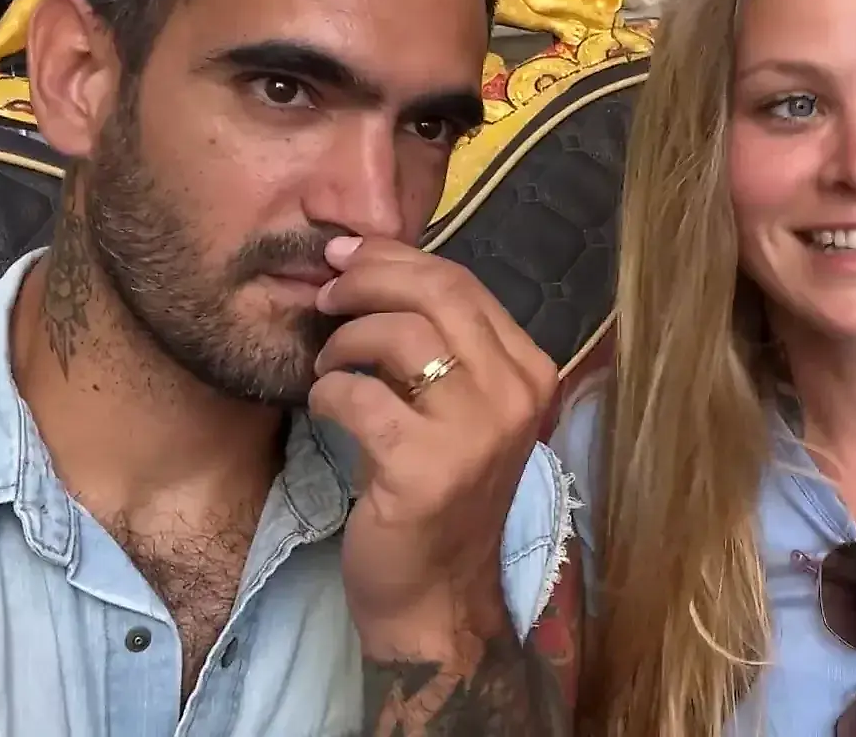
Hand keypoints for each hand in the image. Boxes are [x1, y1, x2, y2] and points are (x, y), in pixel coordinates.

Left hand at [308, 236, 559, 651]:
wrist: (436, 598)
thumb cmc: (440, 497)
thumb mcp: (460, 409)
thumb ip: (443, 344)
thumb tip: (373, 265)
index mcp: (529, 371)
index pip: (463, 283)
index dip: (397, 259)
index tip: (348, 257)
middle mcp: (513, 395)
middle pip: (435, 294)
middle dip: (368, 281)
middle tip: (327, 296)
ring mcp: (475, 433)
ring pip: (398, 337)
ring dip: (344, 343)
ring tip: (328, 367)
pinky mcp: (424, 468)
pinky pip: (357, 397)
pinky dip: (327, 395)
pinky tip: (325, 409)